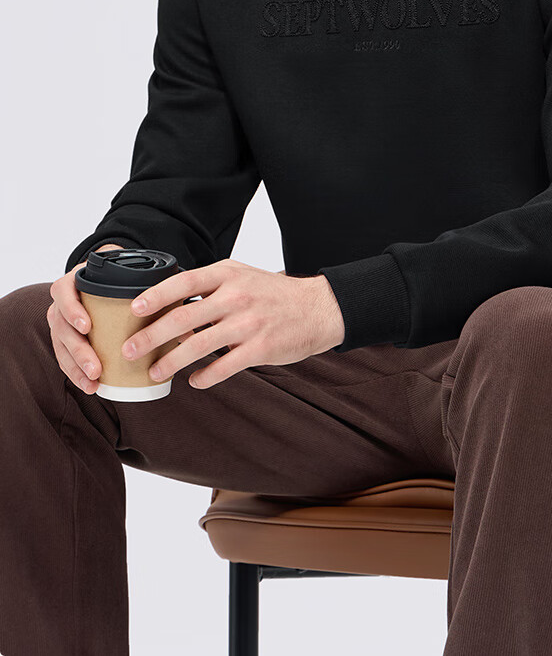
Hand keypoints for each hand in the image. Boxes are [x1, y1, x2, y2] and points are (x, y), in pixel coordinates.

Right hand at [48, 247, 199, 394]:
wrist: (110, 274)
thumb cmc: (124, 277)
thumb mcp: (135, 278)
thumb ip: (156, 294)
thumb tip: (190, 328)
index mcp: (78, 279)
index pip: (64, 291)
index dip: (72, 309)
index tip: (88, 327)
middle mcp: (65, 299)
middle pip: (60, 326)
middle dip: (78, 350)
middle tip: (96, 368)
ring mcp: (62, 319)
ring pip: (60, 344)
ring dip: (75, 367)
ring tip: (93, 383)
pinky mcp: (66, 336)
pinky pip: (64, 356)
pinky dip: (75, 372)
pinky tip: (90, 386)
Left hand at [120, 259, 345, 388]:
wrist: (318, 309)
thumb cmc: (274, 294)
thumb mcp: (242, 278)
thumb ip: (210, 289)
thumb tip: (170, 309)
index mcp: (228, 274)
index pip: (184, 282)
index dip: (156, 295)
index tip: (133, 309)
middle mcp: (236, 296)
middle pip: (183, 318)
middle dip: (151, 337)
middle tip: (129, 351)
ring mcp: (249, 323)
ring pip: (198, 347)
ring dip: (171, 363)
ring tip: (155, 373)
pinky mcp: (261, 348)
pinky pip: (223, 367)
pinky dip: (204, 377)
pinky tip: (194, 381)